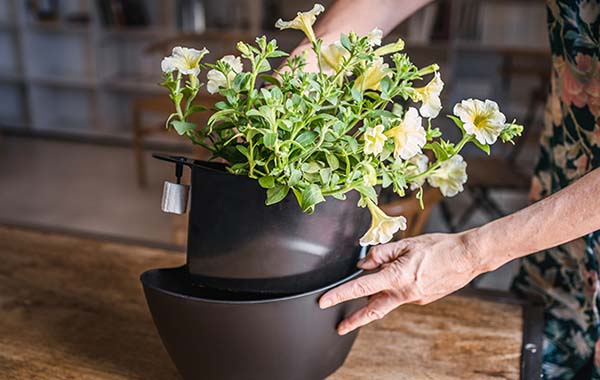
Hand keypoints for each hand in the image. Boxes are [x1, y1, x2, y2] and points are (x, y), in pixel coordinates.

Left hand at [319, 232, 485, 334]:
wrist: (468, 257)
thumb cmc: (439, 247)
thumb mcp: (406, 244)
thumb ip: (381, 254)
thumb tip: (364, 263)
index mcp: (397, 277)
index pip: (361, 288)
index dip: (340, 295)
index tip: (326, 301)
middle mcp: (405, 292)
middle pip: (373, 309)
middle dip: (355, 320)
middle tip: (340, 327)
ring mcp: (415, 299)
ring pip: (388, 299)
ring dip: (377, 295)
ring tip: (377, 277)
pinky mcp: (423, 299)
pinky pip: (402, 295)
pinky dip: (395, 287)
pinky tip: (404, 273)